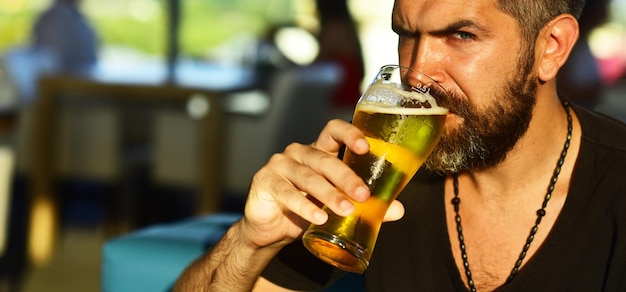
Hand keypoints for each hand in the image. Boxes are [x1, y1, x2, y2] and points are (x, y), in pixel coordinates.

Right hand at [239, 119, 404, 248]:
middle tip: (363, 194)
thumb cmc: (306, 209)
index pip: (333, 131)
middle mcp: (299, 153)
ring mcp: (280, 165)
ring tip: (346, 210)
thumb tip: (397, 209)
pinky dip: (304, 207)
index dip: (349, 134)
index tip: (365, 147)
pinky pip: (287, 193)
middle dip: (346, 177)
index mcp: (319, 151)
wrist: (270, 229)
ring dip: (329, 194)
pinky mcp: (265, 181)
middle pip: (324, 159)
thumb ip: (363, 204)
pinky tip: (318, 218)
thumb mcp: (336, 205)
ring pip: (308, 177)